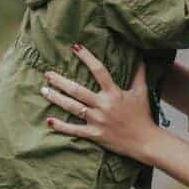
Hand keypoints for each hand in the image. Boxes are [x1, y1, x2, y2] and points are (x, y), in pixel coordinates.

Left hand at [40, 44, 162, 163]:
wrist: (145, 141)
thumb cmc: (143, 115)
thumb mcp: (142, 92)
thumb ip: (139, 74)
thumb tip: (141, 58)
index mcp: (114, 93)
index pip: (99, 70)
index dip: (87, 58)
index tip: (75, 48)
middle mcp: (103, 105)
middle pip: (77, 90)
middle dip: (60, 81)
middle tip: (47, 74)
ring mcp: (97, 120)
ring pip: (72, 107)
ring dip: (56, 98)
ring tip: (44, 90)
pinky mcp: (95, 134)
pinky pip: (74, 130)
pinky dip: (61, 126)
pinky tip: (49, 120)